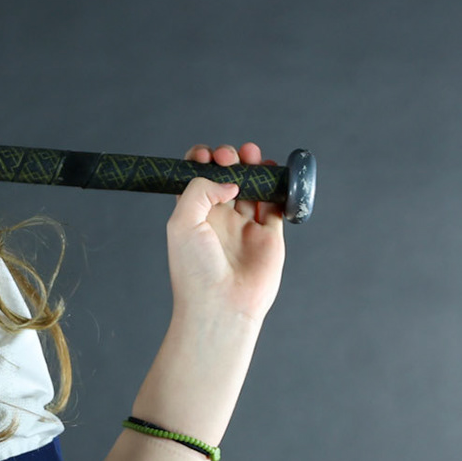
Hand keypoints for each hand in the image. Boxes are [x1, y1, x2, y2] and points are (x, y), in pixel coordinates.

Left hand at [164, 142, 284, 323]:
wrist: (222, 305)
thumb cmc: (195, 270)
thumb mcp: (182, 222)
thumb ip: (200, 190)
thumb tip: (231, 181)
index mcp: (193, 214)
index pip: (196, 177)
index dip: (200, 160)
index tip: (205, 155)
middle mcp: (219, 218)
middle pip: (226, 176)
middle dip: (229, 158)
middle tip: (230, 157)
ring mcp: (244, 226)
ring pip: (253, 185)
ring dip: (254, 165)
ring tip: (253, 155)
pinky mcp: (269, 235)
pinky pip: (276, 204)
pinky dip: (279, 186)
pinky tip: (274, 174)